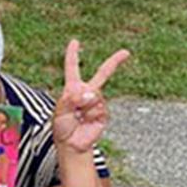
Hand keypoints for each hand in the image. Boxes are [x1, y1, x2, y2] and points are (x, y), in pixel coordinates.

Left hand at [52, 39, 129, 153]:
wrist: (73, 144)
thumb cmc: (62, 127)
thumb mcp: (60, 111)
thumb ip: (71, 99)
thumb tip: (89, 93)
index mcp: (72, 88)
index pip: (72, 67)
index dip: (72, 54)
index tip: (75, 41)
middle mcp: (86, 92)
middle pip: (103, 73)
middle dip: (115, 62)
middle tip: (126, 52)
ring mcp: (96, 102)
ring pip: (95, 96)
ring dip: (85, 106)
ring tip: (78, 116)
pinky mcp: (103, 113)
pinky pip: (99, 108)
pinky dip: (91, 114)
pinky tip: (86, 121)